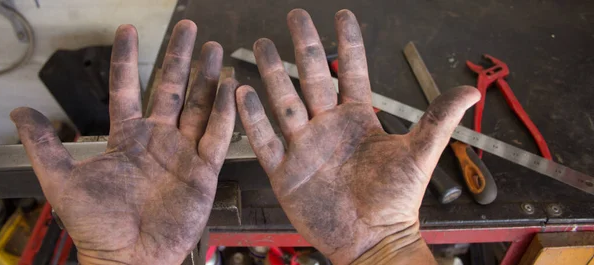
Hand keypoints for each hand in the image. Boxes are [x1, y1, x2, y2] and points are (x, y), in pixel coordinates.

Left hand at [11, 21, 236, 263]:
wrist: (129, 259)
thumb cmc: (97, 226)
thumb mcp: (63, 182)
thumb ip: (45, 146)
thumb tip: (21, 113)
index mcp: (128, 138)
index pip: (127, 88)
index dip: (128, 59)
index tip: (129, 30)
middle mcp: (159, 140)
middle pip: (171, 89)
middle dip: (181, 58)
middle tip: (190, 30)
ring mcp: (183, 153)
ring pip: (198, 106)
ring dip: (207, 79)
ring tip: (214, 51)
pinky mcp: (203, 171)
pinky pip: (216, 136)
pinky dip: (225, 112)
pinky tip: (231, 88)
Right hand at [236, 9, 479, 264]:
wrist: (372, 240)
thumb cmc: (396, 201)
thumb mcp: (419, 155)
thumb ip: (437, 119)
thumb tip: (470, 90)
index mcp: (358, 118)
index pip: (351, 71)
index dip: (347, 43)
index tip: (342, 15)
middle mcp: (328, 126)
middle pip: (312, 77)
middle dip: (303, 46)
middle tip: (295, 16)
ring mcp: (304, 146)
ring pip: (284, 101)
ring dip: (273, 74)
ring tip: (261, 46)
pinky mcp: (285, 171)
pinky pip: (265, 140)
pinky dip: (253, 118)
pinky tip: (242, 93)